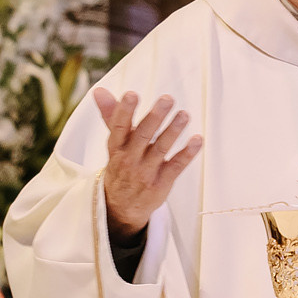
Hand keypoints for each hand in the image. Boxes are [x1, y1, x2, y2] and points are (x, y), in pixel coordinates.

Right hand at [98, 89, 199, 235]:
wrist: (121, 207)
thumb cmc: (121, 165)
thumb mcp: (114, 143)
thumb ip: (111, 115)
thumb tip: (99, 90)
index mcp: (116, 148)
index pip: (118, 128)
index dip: (124, 111)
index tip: (131, 94)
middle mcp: (129, 160)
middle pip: (142, 136)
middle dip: (155, 117)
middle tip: (167, 98)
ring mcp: (145, 173)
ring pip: (160, 150)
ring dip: (173, 131)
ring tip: (184, 115)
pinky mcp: (161, 184)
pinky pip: (176, 167)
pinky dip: (187, 154)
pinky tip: (198, 139)